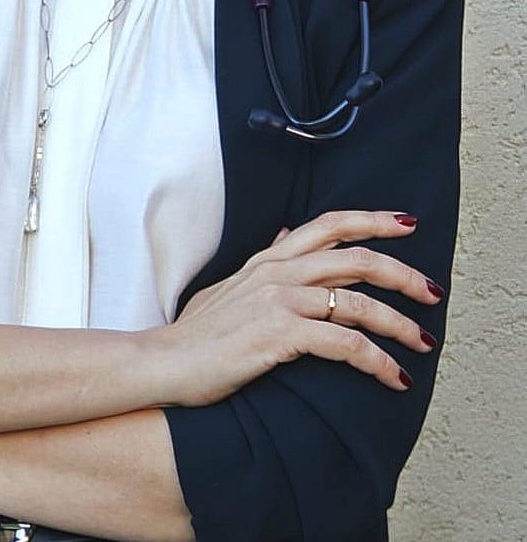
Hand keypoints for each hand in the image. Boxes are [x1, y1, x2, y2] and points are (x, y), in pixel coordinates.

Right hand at [156, 209, 443, 406]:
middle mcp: (277, 272)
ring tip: (423, 342)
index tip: (406, 222)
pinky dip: (378, 360)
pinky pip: (345, 343)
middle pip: (355, 258)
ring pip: (358, 301)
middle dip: (402, 273)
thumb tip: (287, 234)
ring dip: (399, 324)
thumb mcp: (230, 286)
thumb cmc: (196, 334)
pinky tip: (394, 376)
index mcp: (268, 259)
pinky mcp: (279, 334)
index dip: (371, 220)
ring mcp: (278, 301)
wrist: (164, 361)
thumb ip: (264, 261)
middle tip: (432, 291)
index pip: (328, 226)